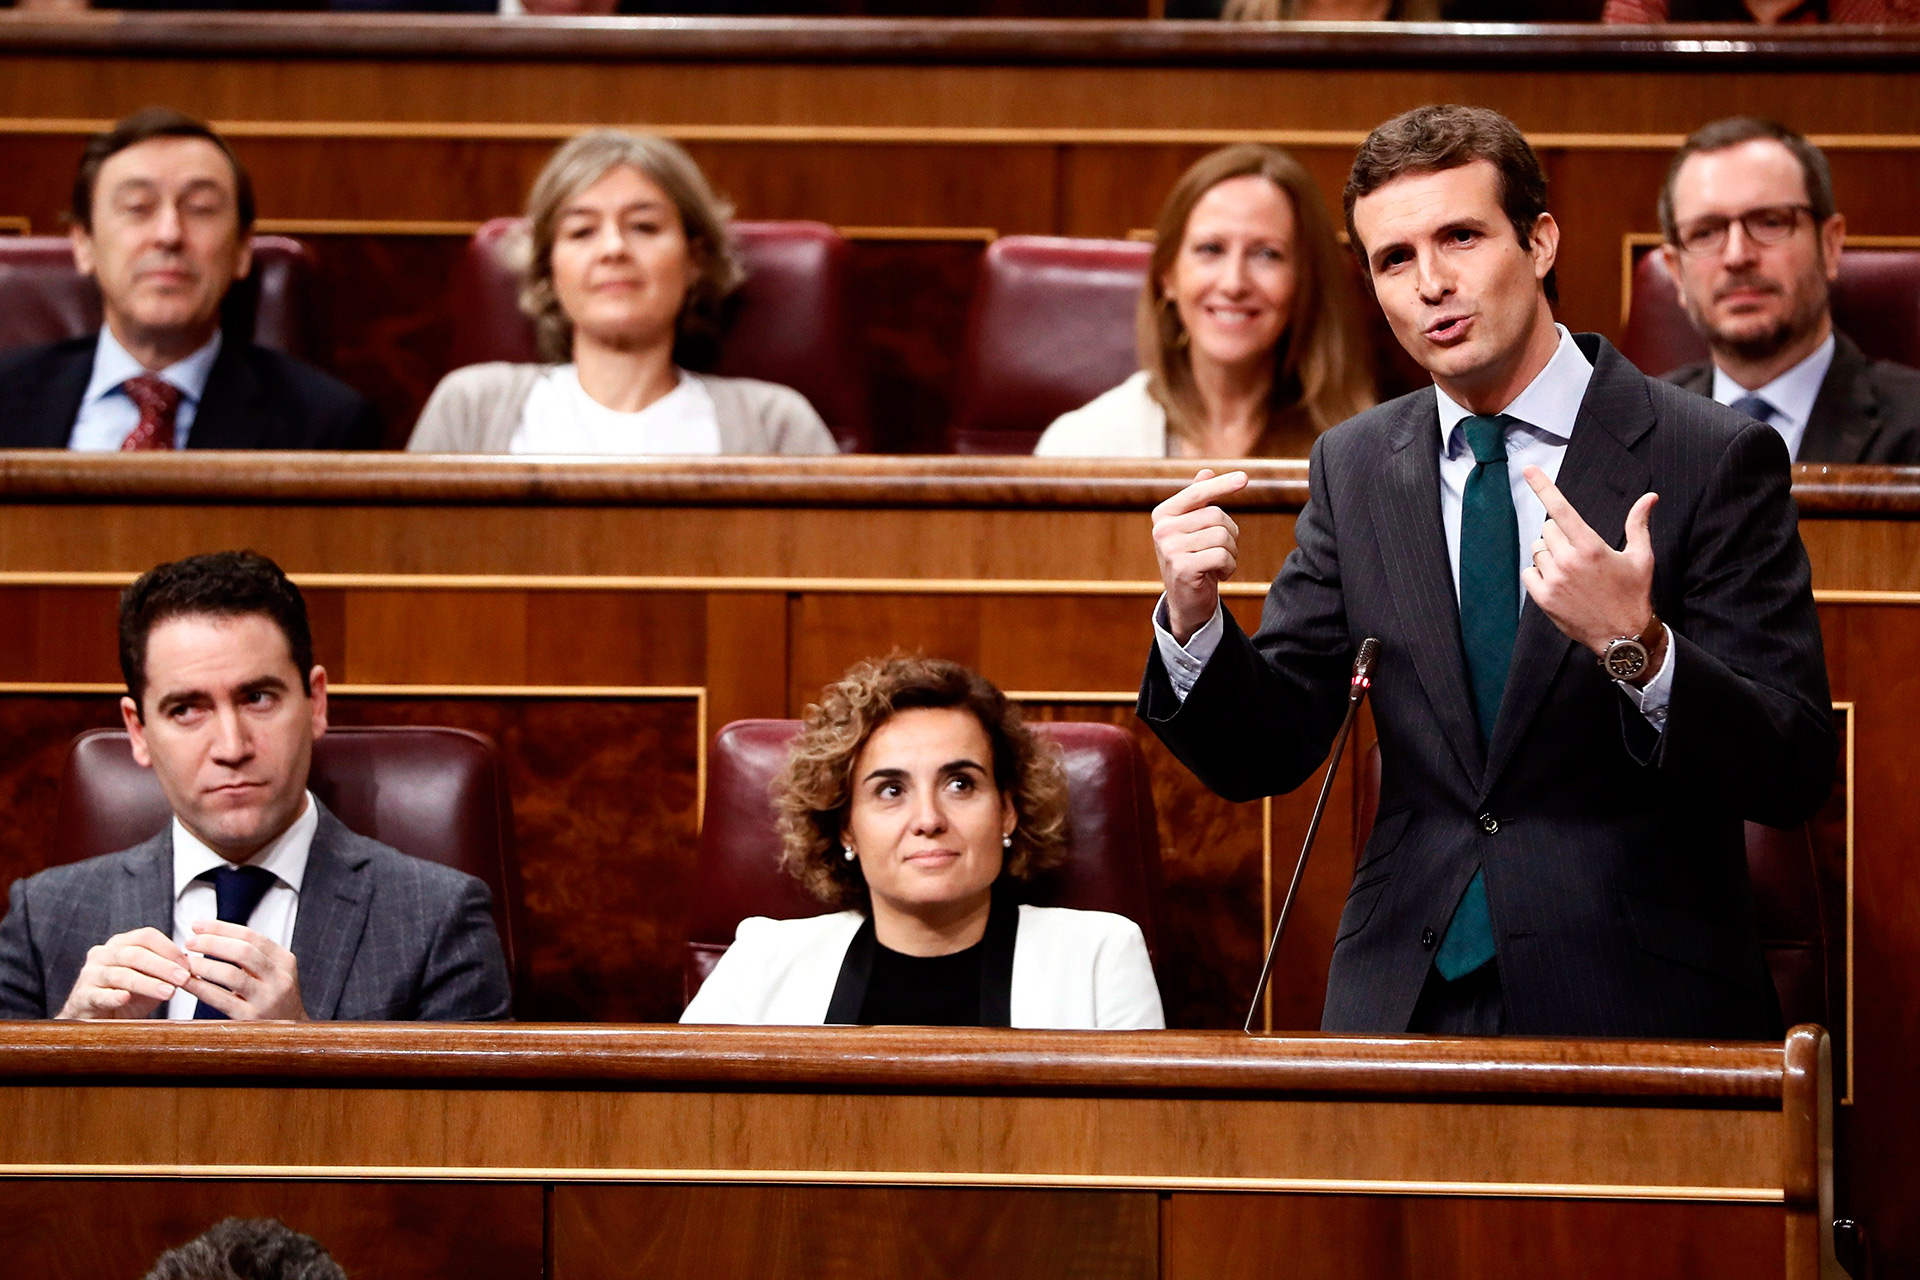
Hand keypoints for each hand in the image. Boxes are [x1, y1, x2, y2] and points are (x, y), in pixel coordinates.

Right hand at [57, 927, 191, 1019]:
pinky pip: (99, 995)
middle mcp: (103, 954)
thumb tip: (193, 969)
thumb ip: (166, 971)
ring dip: (147, 983)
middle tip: (183, 978)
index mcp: (121, 944)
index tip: (188, 964)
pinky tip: (126, 998)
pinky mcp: (82, 996)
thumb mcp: (149, 980)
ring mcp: (90, 974)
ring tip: (168, 992)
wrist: (95, 1018)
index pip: (146, 936)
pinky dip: (113, 996)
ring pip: (121, 974)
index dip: (169, 948)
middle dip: (163, 966)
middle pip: (135, 954)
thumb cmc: (126, 995)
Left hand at [182, 920, 306, 1020]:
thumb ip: (252, 954)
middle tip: (189, 941)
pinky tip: (186, 981)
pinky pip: (220, 999)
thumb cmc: (273, 998)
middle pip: (243, 951)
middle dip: (212, 943)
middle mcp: (279, 978)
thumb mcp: (274, 971)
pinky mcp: (250, 1018)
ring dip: (203, 964)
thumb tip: (211, 932)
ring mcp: (266, 999)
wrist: (291, 1033)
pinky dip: (200, 987)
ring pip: (231, 974)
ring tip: (184, 961)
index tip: (197, 924)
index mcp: (285, 961)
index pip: (251, 936)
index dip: (221, 928)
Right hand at [1152, 468, 1247, 642]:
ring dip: (1231, 552)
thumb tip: (1206, 471)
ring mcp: (1170, 549)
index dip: (1222, 485)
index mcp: (1163, 514)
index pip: (1198, 493)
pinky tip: (1219, 575)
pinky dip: (1229, 567)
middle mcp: (1162, 529)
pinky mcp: (1182, 568)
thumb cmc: (1193, 559)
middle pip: (1216, 516)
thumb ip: (1197, 500)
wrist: (1186, 601)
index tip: (1245, 478)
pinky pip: (1222, 556)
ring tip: (1219, 563)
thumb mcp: (1193, 529)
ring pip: (1222, 536)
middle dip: (1230, 533)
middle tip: (1224, 550)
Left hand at [1520, 465, 1657, 659]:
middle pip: (1548, 529)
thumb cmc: (1633, 593)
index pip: (1562, 509)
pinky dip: (1539, 574)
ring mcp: (1554, 580)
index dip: (1543, 487)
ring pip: (1537, 550)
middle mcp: (1569, 561)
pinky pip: (1529, 572)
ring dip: (1549, 555)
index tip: (1528, 469)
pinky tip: (1559, 583)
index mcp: (1591, 546)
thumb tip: (1650, 497)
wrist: (1623, 636)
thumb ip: (1638, 524)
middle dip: (1560, 535)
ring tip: (1571, 571)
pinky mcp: (1544, 598)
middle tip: (1578, 552)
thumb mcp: (1641, 557)